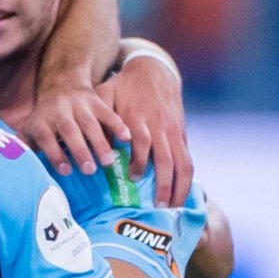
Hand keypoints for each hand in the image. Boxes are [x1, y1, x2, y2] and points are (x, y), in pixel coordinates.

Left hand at [17, 83, 130, 177]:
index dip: (54, 153)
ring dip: (100, 142)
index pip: (45, 136)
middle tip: (89, 170)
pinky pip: (107, 113)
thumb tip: (23, 170)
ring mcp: (79, 104)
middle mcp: (59, 110)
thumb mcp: (31, 129)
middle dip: (80, 150)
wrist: (62, 84)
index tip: (66, 170)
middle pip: (69, 130)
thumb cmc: (46, 118)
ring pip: (90, 123)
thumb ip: (26, 148)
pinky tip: (126, 138)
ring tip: (108, 161)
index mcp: (41, 120)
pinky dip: (117, 125)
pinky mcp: (96, 101)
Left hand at [96, 58, 191, 207]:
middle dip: (164, 183)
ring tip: (174, 207)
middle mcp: (159, 127)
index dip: (139, 161)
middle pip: (166, 158)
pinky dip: (187, 177)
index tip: (132, 179)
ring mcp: (173, 131)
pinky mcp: (181, 134)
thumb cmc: (123, 86)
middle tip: (158, 205)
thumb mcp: (106, 95)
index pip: (142, 142)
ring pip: (182, 162)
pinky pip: (187, 158)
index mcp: (139, 118)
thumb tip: (90, 143)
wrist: (153, 70)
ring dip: (180, 186)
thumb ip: (100, 118)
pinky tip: (182, 193)